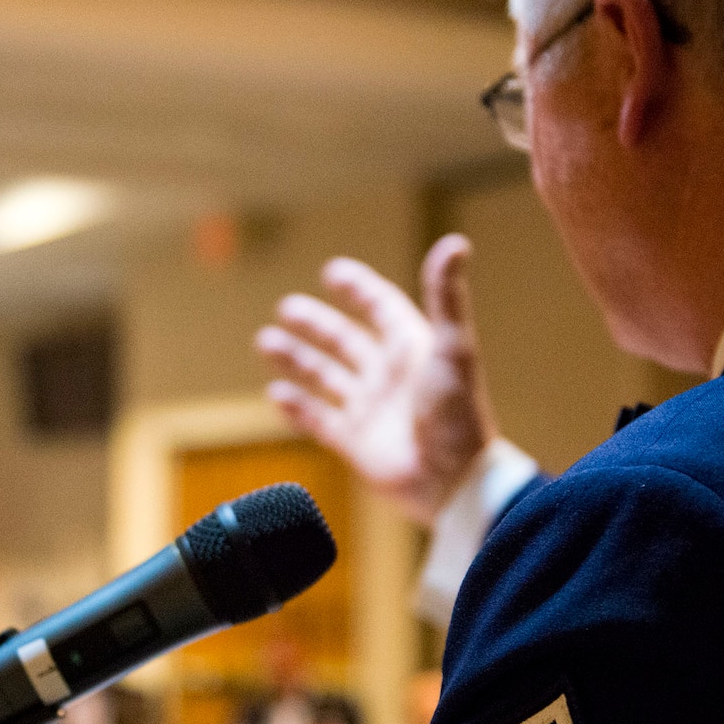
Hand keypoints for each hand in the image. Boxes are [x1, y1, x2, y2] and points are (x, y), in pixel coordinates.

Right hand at [256, 235, 498, 526]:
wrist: (452, 481)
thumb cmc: (458, 413)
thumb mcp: (453, 348)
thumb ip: (447, 296)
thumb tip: (456, 242)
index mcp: (413, 348)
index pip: (381, 308)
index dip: (359, 289)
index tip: (332, 272)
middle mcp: (389, 376)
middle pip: (346, 341)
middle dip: (316, 324)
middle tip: (286, 308)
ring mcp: (370, 410)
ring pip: (325, 377)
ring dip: (297, 360)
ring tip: (266, 341)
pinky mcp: (354, 443)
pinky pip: (319, 419)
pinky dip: (297, 407)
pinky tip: (277, 393)